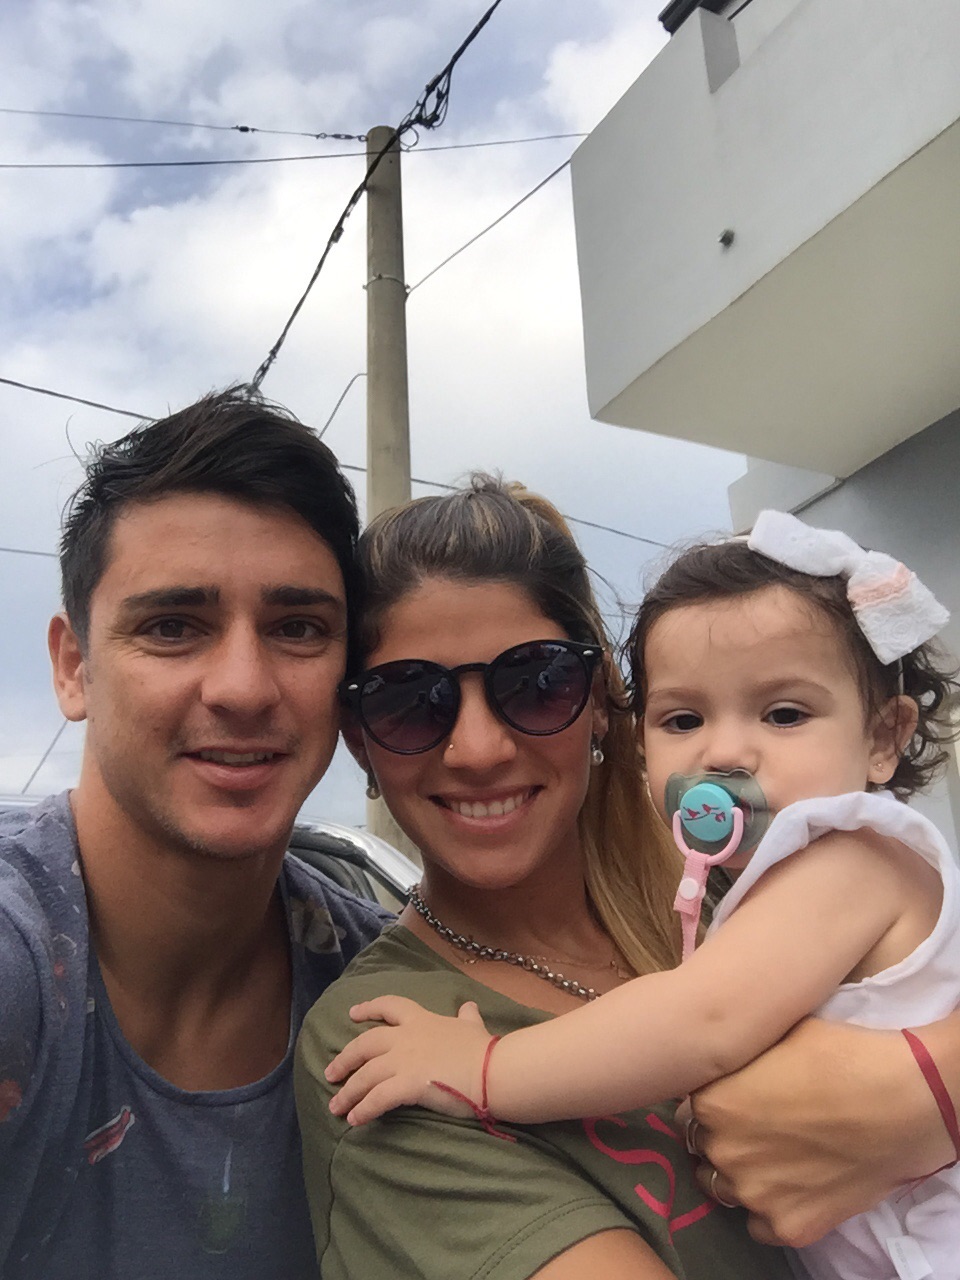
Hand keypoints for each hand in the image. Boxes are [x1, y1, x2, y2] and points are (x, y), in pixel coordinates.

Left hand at [325, 996, 492, 1126]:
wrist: (492, 1070)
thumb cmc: (483, 1050)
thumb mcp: (472, 1026)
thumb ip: (467, 1017)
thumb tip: (468, 1005)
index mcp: (422, 1020)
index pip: (390, 1007)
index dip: (369, 1008)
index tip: (353, 1014)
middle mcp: (406, 1038)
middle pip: (365, 1044)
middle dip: (345, 1058)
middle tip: (331, 1072)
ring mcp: (405, 1060)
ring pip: (366, 1074)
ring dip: (348, 1091)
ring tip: (336, 1107)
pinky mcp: (407, 1085)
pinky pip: (378, 1099)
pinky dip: (363, 1109)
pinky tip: (355, 1120)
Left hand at [676, 1018, 946, 1246]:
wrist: (901, 1100)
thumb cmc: (837, 1052)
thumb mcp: (772, 1034)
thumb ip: (735, 1056)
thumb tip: (718, 1058)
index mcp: (710, 1102)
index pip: (687, 1109)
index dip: (711, 1104)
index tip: (734, 1100)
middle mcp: (722, 1152)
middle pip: (704, 1149)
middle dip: (723, 1138)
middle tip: (758, 1126)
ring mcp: (754, 1194)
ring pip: (725, 1188)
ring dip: (741, 1174)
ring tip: (776, 1155)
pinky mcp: (789, 1226)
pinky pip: (758, 1224)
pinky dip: (771, 1208)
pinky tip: (794, 1184)